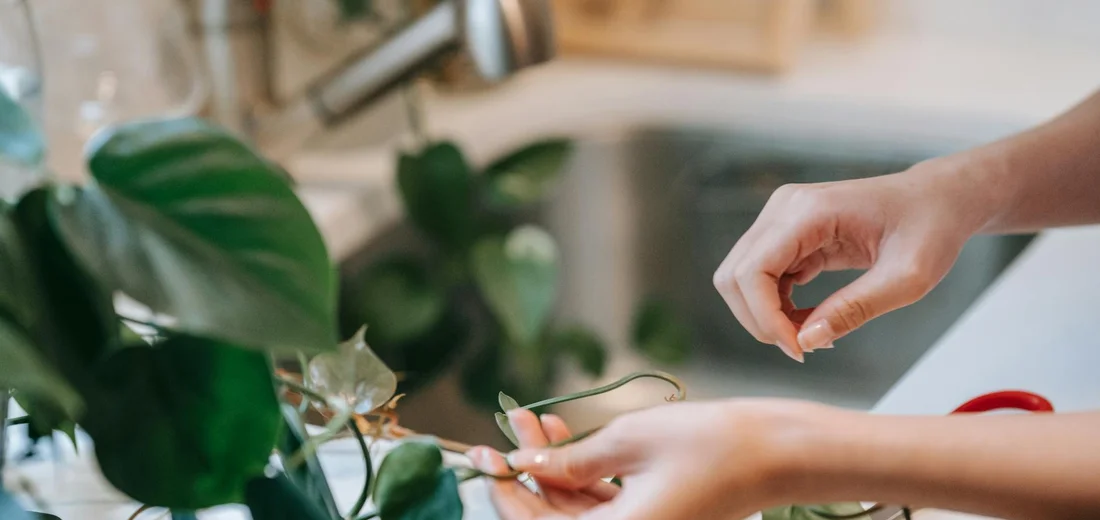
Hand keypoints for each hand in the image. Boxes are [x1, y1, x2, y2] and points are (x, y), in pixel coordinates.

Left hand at [473, 400, 819, 519]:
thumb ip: (569, 461)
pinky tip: (566, 435)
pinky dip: (583, 474)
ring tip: (535, 422)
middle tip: (510, 427)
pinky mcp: (656, 519)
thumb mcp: (628, 441)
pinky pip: (604, 503)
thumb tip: (525, 468)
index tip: (486, 455)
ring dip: (555, 468)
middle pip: (556, 519)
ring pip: (579, 509)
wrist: (776, 451)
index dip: (507, 491)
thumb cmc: (709, 443)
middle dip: (530, 472)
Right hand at [713, 166, 982, 360]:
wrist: (937, 200)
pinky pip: (760, 279)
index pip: (753, 270)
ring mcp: (780, 220)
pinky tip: (812, 320)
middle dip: (759, 321)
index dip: (765, 317)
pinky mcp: (786, 235)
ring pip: (740, 279)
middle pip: (734, 276)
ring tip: (814, 333)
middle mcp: (783, 209)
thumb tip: (807, 341)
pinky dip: (776, 308)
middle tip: (804, 346)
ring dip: (766, 316)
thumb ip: (856, 309)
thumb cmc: (930, 229)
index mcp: (809, 211)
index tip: (800, 349)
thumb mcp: (908, 277)